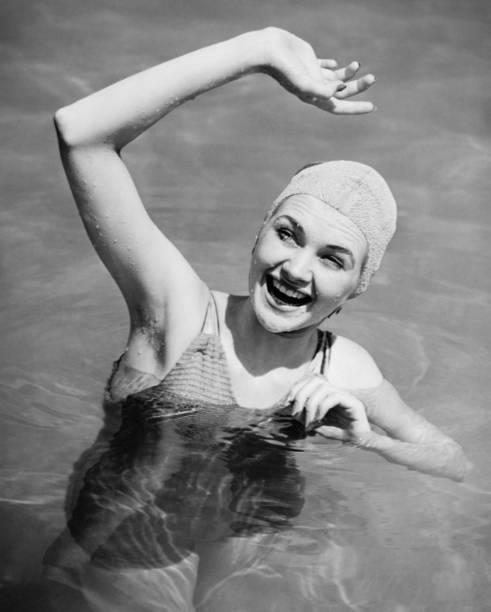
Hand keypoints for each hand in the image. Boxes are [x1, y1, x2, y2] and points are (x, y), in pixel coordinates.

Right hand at [260, 27, 375, 114]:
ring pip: (336, 78)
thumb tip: (341, 89)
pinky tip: (336, 63)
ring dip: (349, 74)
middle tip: (372, 78)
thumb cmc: (284, 69)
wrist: (268, 51)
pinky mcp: (308, 60)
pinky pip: (324, 66)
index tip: (372, 107)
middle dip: (358, 87)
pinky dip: (332, 66)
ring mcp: (312, 73)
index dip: (355, 108)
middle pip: (341, 91)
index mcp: (314, 96)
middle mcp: (315, 86)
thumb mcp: (304, 81)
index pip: (339, 106)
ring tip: (358, 64)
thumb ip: (322, 88)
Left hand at [285, 374, 371, 440]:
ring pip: (323, 388)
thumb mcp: (316, 424)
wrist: (359, 442)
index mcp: (327, 393)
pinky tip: (319, 420)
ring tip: (309, 421)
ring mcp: (345, 395)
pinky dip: (322, 407)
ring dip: (311, 404)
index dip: (296, 388)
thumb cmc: (338, 433)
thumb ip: (305, 415)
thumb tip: (290, 409)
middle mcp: (336, 390)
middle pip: (315, 380)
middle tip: (296, 414)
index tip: (286, 403)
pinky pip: (334, 396)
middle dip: (301, 395)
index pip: (309, 379)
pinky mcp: (354, 402)